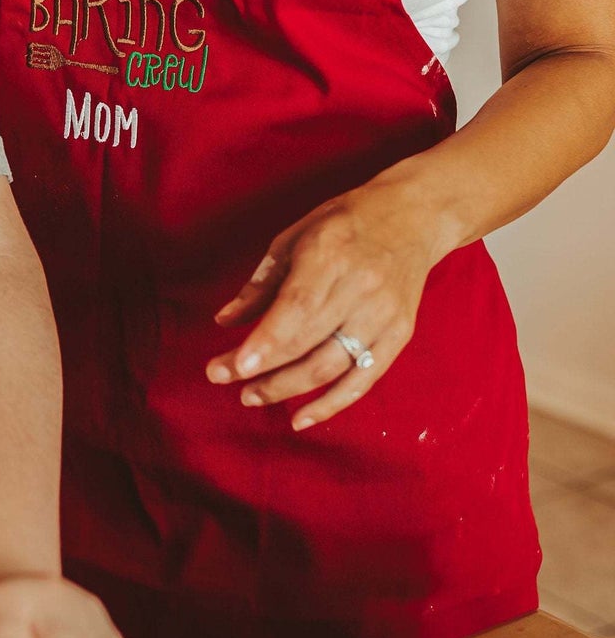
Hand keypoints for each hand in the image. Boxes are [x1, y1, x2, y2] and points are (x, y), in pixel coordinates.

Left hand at [205, 177, 447, 429]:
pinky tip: (300, 419)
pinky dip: (331, 405)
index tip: (230, 368)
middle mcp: (361, 288)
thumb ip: (260, 284)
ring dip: (287, 389)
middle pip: (307, 343)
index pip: (295, 310)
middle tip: (223, 380)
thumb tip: (224, 322)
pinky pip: (362, 381)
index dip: (264, 345)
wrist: (413, 218)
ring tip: (251, 396)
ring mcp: (384, 316)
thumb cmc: (345, 224)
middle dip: (262, 370)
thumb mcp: (294, 238)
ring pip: (331, 367)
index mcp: (330, 256)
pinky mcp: (399, 335)